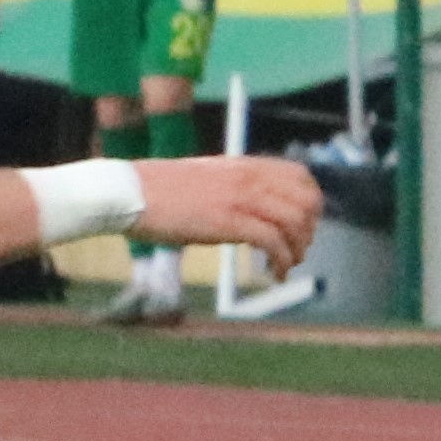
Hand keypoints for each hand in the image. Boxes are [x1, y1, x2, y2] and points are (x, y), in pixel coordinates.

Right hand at [139, 149, 320, 259]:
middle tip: (294, 250)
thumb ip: (236, 187)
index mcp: (245, 165)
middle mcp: (249, 178)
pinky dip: (281, 263)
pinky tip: (273, 275)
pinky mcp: (228, 222)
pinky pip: (273, 242)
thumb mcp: (208, 178)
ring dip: (297, 251)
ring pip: (295, 223)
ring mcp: (240, 199)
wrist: (130, 192)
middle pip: (306, 202)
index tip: (302, 226)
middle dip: (308, 231)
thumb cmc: (162, 189)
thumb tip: (255, 208)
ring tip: (284, 266)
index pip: (301, 176)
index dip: (310, 204)